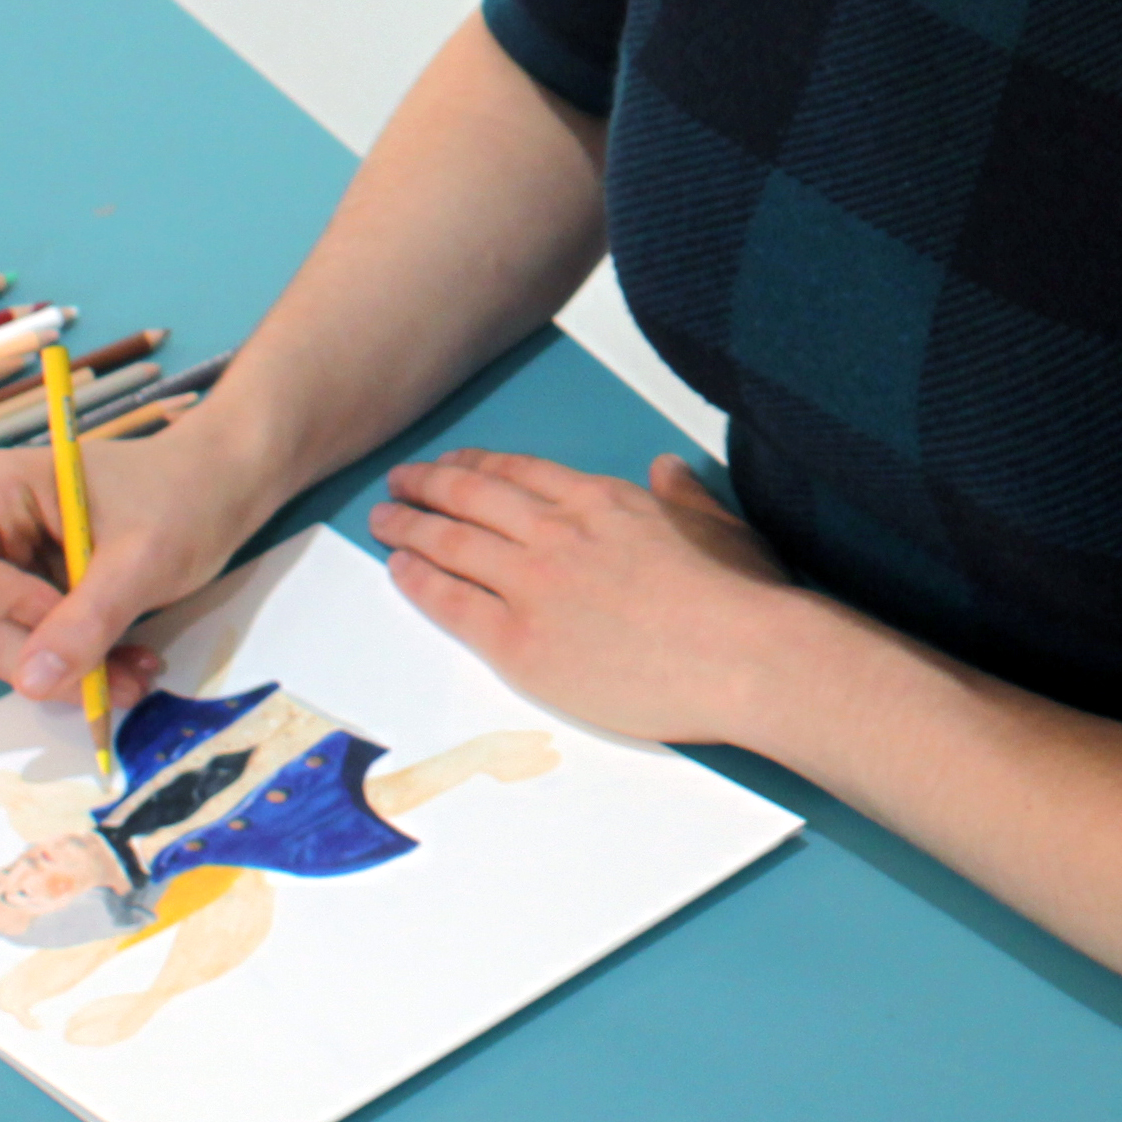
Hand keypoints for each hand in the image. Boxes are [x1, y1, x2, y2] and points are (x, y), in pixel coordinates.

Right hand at [0, 413, 272, 716]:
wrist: (225, 483)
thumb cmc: (186, 495)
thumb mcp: (142, 559)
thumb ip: (87, 619)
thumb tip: (32, 683)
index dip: (9, 609)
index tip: (74, 608)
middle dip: (50, 660)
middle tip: (119, 679)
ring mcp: (9, 563)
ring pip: (11, 649)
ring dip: (73, 673)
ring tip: (136, 673)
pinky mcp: (36, 591)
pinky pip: (40, 650)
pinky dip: (83, 666)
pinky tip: (131, 665)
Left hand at [369, 449, 793, 742]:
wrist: (739, 655)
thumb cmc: (738, 596)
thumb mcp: (715, 522)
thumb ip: (681, 493)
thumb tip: (665, 467)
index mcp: (602, 499)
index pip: (520, 473)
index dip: (478, 467)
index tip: (454, 466)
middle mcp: (557, 531)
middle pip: (473, 498)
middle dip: (429, 486)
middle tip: (400, 483)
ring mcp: (534, 584)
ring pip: (452, 543)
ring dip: (409, 526)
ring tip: (382, 520)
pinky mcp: (520, 642)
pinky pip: (452, 602)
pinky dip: (417, 580)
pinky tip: (396, 569)